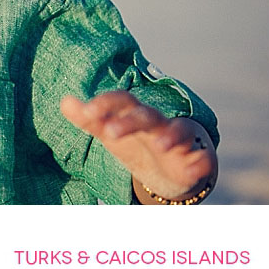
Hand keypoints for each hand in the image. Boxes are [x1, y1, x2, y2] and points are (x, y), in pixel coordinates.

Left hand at [61, 91, 216, 201]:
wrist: (168, 164)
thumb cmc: (134, 141)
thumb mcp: (110, 130)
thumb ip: (89, 118)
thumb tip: (65, 101)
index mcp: (134, 113)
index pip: (121, 100)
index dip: (105, 104)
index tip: (87, 111)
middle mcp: (157, 122)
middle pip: (146, 115)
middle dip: (130, 122)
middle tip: (109, 133)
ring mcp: (179, 139)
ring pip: (179, 131)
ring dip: (171, 136)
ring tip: (161, 145)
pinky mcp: (196, 159)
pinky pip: (203, 158)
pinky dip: (201, 162)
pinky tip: (193, 169)